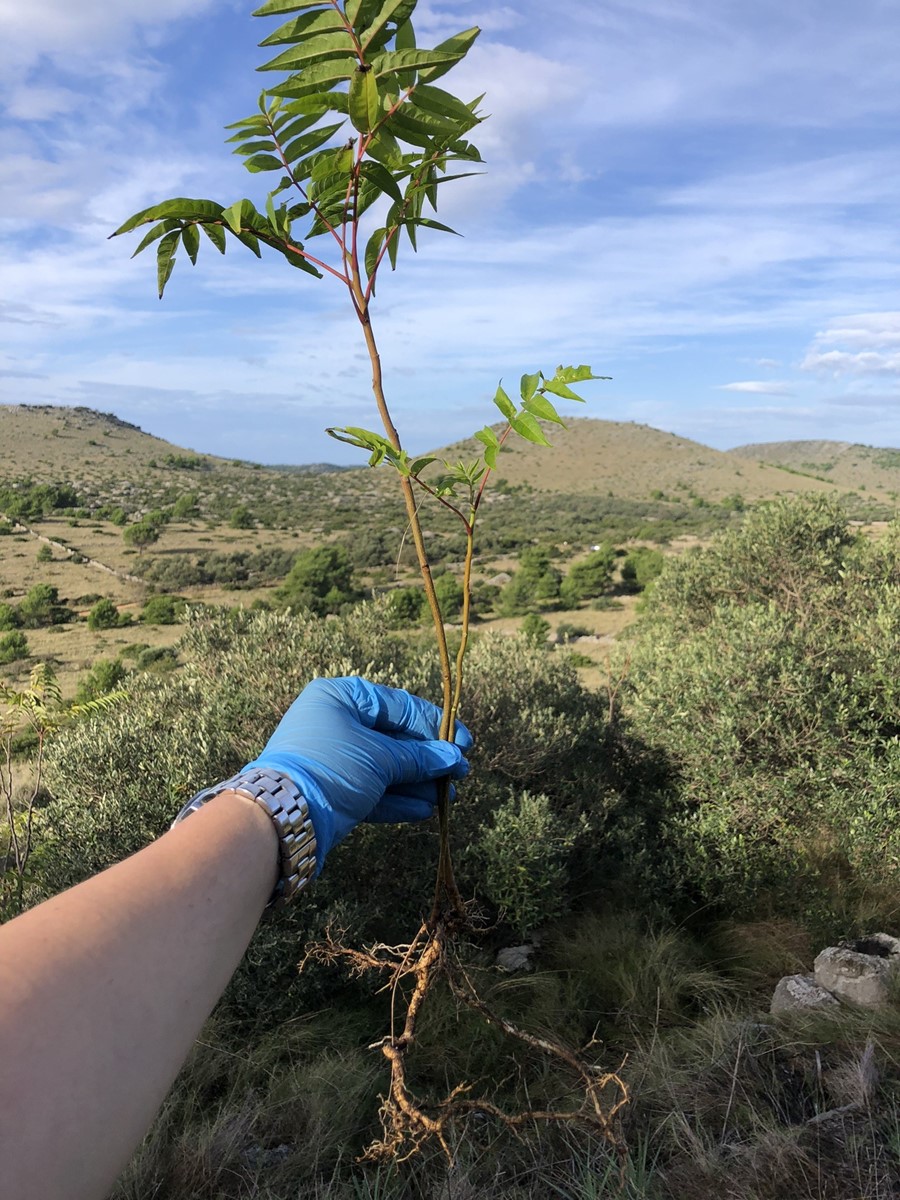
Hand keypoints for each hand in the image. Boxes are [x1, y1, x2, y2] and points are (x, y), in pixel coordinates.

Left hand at [243, 676, 472, 869]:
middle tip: (461, 774)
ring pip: (386, 767)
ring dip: (418, 782)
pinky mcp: (334, 790)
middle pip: (394, 737)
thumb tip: (454, 758)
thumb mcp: (380, 757)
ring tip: (450, 797)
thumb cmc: (333, 767)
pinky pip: (374, 789)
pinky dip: (398, 799)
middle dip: (428, 758)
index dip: (434, 724)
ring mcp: (335, 758)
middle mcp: (336, 723)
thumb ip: (419, 757)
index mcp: (341, 697)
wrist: (285, 813)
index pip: (398, 705)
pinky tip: (426, 809)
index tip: (464, 743)